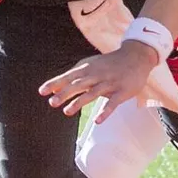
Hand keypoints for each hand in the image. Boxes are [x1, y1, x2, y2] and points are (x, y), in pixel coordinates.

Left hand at [39, 41, 160, 122]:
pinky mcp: (122, 91)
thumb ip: (74, 76)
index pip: (69, 76)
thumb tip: (54, 87)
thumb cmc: (109, 63)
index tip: (42, 91)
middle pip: (79, 84)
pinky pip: (112, 103)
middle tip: (52, 102)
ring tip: (66, 112)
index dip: (55, 83)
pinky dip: (105, 112)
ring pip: (93, 93)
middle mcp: (97, 75)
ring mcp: (110, 83)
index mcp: (88, 69)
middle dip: (64, 93)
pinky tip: (97, 121)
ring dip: (79, 103)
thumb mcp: (91, 65)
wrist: (136, 56)